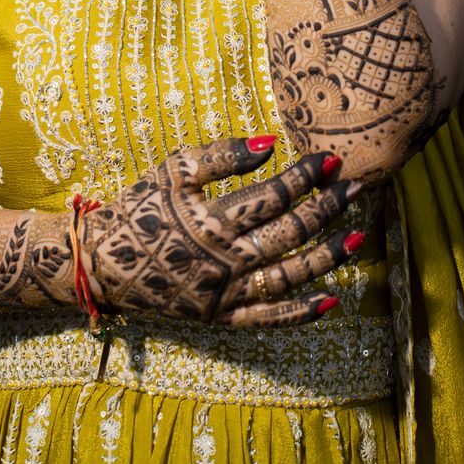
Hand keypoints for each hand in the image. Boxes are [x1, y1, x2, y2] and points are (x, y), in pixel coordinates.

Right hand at [78, 136, 362, 328]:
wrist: (105, 263)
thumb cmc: (141, 208)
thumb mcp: (173, 172)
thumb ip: (220, 156)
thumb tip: (269, 143)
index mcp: (212, 221)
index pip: (271, 197)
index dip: (304, 177)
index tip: (330, 160)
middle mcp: (224, 261)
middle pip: (288, 233)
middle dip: (326, 209)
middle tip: (356, 188)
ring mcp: (226, 293)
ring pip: (288, 276)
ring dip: (327, 257)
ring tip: (359, 236)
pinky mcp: (222, 317)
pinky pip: (269, 320)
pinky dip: (302, 313)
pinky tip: (333, 300)